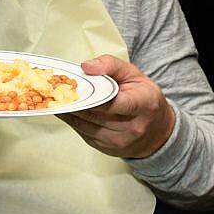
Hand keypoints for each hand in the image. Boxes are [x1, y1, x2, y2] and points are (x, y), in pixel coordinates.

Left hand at [58, 54, 175, 158]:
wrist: (157, 131)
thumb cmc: (144, 98)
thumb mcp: (134, 74)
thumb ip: (110, 65)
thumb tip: (86, 67)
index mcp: (143, 105)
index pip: (114, 103)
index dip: (94, 96)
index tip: (77, 86)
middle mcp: (132, 127)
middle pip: (95, 113)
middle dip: (75, 100)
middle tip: (55, 88)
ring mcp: (118, 141)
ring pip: (84, 124)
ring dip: (69, 110)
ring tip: (55, 97)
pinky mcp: (106, 148)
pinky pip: (82, 132)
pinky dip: (72, 119)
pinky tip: (65, 108)